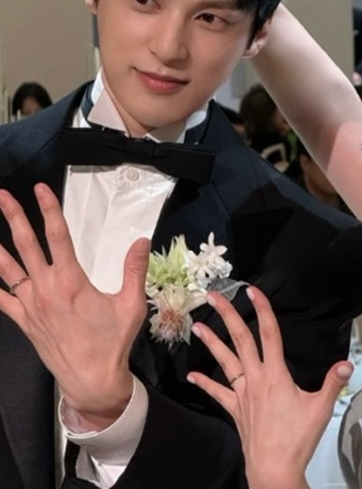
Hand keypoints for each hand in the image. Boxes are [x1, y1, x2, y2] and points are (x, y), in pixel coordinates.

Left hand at [0, 184, 149, 430]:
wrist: (91, 379)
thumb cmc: (113, 340)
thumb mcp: (131, 304)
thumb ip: (134, 269)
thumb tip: (142, 239)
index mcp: (71, 280)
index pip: (58, 236)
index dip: (49, 209)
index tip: (40, 189)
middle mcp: (45, 288)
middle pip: (25, 244)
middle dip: (13, 216)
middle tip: (1, 194)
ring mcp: (30, 305)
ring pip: (7, 268)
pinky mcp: (23, 320)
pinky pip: (2, 298)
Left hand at [187, 288, 352, 488]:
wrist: (274, 469)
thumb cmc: (297, 438)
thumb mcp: (321, 408)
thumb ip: (333, 383)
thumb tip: (347, 363)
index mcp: (275, 374)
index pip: (269, 334)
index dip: (262, 310)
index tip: (252, 291)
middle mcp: (255, 378)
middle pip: (241, 340)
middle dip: (228, 315)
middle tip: (214, 296)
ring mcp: (242, 393)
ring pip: (225, 361)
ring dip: (211, 342)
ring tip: (198, 326)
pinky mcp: (235, 409)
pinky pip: (218, 393)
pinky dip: (205, 383)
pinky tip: (193, 376)